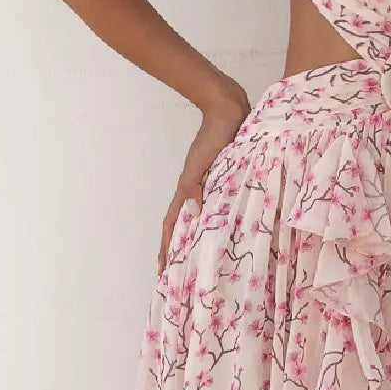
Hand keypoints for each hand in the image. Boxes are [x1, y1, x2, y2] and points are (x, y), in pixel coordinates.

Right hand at [157, 89, 250, 274]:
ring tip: (202, 261)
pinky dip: (220, 222)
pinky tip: (228, 234)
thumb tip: (194, 213)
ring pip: (203, 220)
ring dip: (199, 239)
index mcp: (188, 189)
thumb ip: (194, 186)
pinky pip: (221, 207)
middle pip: (185, 227)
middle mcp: (198, 191)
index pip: (172, 225)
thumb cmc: (214, 138)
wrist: (229, 113)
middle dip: (179, 250)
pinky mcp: (229, 179)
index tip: (161, 270)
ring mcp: (212, 186)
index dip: (166, 248)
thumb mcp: (200, 163)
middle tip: (180, 276)